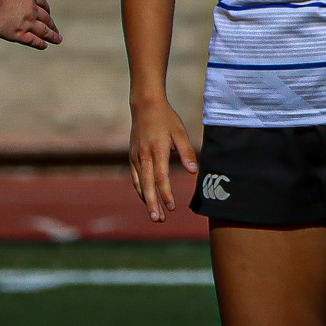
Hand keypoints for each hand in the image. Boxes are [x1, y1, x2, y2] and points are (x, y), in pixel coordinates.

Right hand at [0, 0, 61, 49]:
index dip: (46, 10)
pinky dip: (40, 43)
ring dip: (52, 36)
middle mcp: (32, 9)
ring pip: (44, 30)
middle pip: (46, 18)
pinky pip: (33, 40)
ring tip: (58, 40)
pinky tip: (45, 45)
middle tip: (56, 30)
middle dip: (51, 25)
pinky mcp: (18, 33)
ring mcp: (27, 22)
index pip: (42, 3)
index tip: (48, 14)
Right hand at [129, 98, 198, 222]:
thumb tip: (193, 172)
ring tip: (154, 215)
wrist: (145, 105)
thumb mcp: (180, 132)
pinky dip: (141, 189)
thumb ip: (187, 152)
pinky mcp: (132, 156)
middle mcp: (144, 156)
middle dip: (153, 204)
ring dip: (146, 200)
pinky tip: (146, 198)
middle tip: (158, 219)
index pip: (161, 177)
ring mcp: (136, 157)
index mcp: (157, 150)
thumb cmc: (166, 119)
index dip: (166, 194)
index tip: (172, 207)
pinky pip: (136, 177)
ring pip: (140, 183)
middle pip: (148, 185)